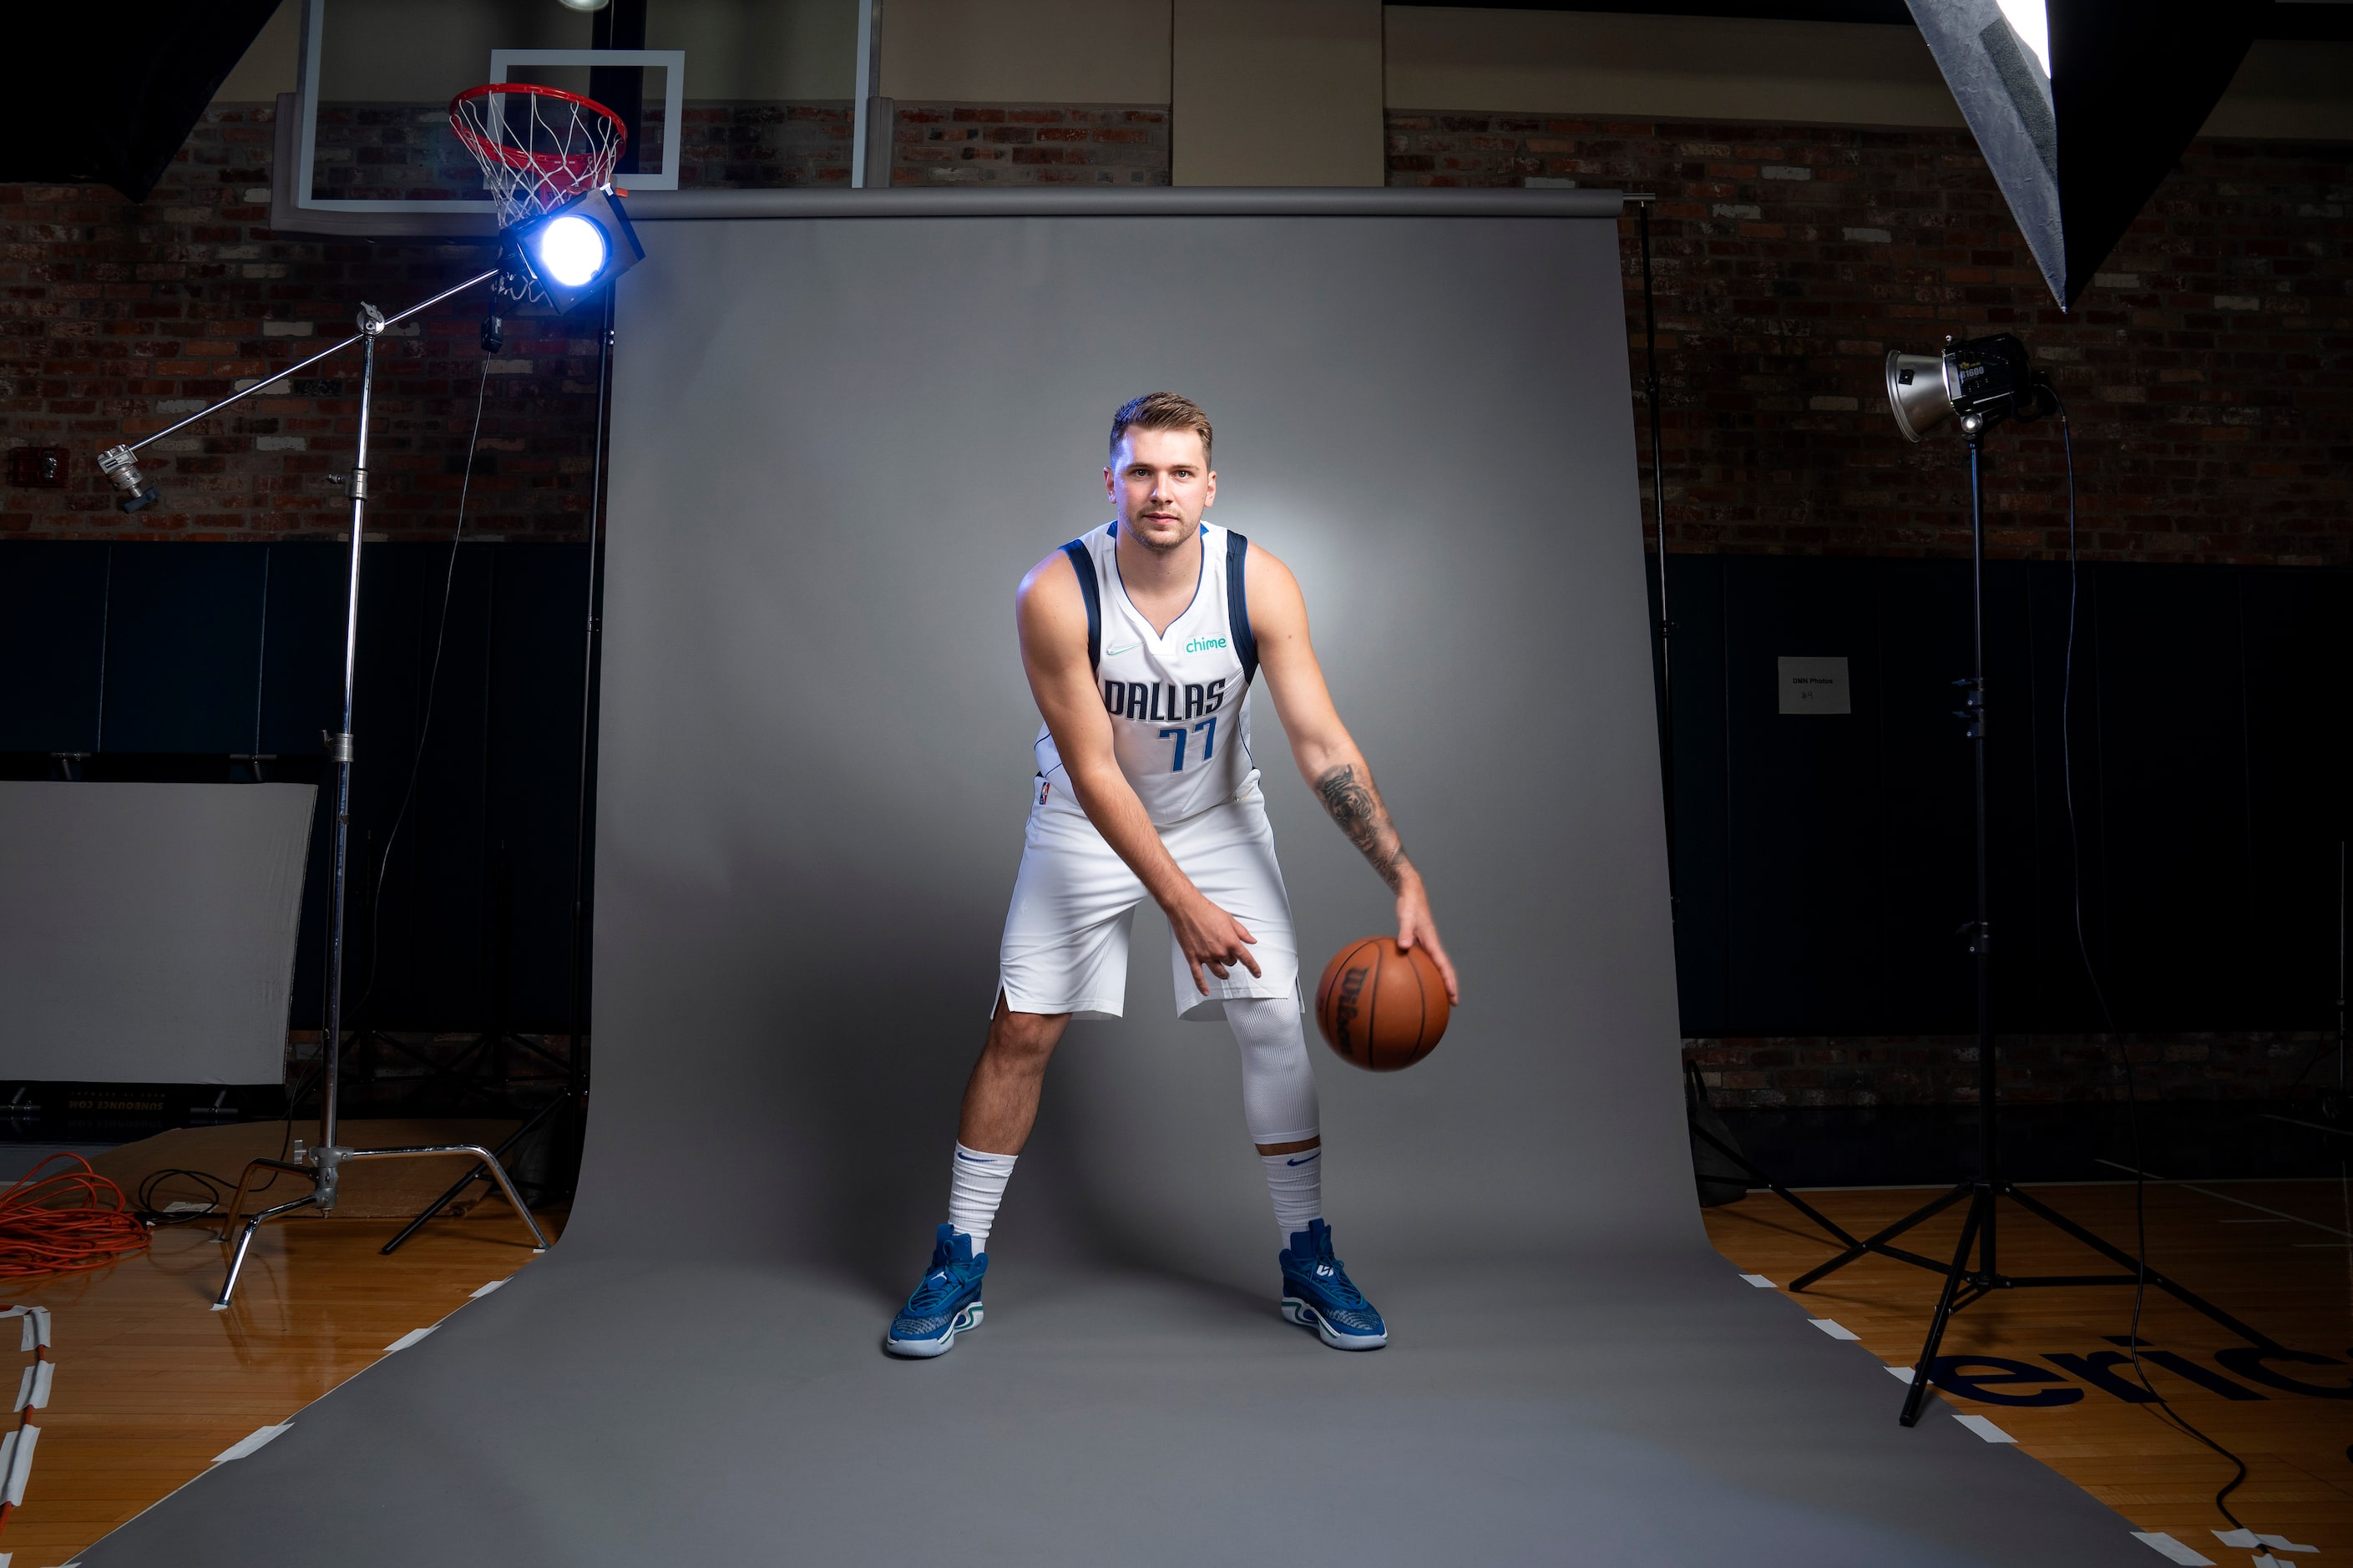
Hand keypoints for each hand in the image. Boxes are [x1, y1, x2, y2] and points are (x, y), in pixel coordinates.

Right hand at [1167, 889, 1261, 995]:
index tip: (1257, 974)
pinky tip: (1206, 992)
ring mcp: (1206, 956)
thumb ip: (1242, 932)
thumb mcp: (1230, 919)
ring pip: (1219, 971)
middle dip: (1231, 959)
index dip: (1254, 968)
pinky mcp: (1193, 957)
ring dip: (1223, 974)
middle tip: (1228, 953)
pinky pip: (1198, 976)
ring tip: (1225, 974)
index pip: (1246, 959)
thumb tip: (1252, 940)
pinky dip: (1202, 986)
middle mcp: (1219, 951)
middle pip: (1231, 963)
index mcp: (1231, 941)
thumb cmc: (1207, 911)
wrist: (1187, 908)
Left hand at [1394, 878, 1459, 1003]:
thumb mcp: (1406, 917)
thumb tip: (1403, 947)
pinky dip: (1423, 970)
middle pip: (1444, 969)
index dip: (1449, 982)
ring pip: (1435, 966)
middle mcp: (1432, 945)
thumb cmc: (1409, 904)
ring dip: (1439, 980)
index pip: (1444, 966)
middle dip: (1449, 986)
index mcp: (1432, 942)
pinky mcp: (1419, 941)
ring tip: (1437, 996)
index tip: (1453, 997)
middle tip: (1452, 1003)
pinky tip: (1413, 977)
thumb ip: (1405, 932)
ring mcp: (1426, 944)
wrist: (1410, 891)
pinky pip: (1423, 960)